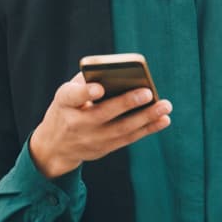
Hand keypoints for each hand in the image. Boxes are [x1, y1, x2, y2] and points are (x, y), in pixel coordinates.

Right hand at [28, 73, 172, 177]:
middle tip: (148, 92)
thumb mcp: (67, 93)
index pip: (72, 97)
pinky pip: (129, 138)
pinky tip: (163, 119)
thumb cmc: (68, 108)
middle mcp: (76, 123)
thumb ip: (87, 81)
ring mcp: (91, 139)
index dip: (86, 93)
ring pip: (121, 129)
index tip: (99, 88)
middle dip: (126, 103)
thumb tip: (119, 73)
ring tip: (165, 106)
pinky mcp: (104, 148)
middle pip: (103, 114)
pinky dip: (148, 129)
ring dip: (146, 118)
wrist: (56, 146)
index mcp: (64, 103)